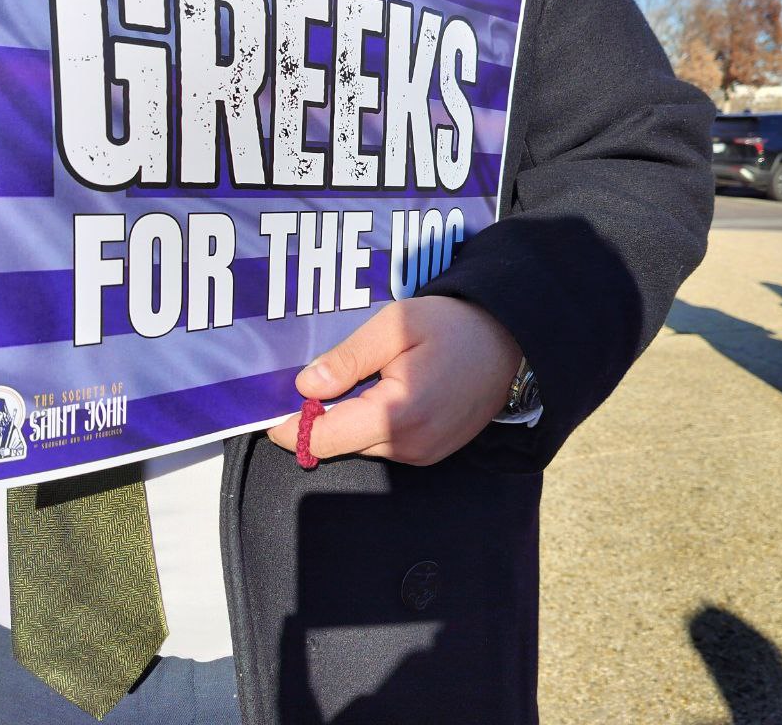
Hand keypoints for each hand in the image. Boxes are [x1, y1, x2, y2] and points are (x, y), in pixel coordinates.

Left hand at [267, 296, 521, 465]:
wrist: (512, 341)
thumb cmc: (454, 326)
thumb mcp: (394, 326)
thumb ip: (347, 359)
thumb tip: (305, 385)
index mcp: (397, 415)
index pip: (325, 438)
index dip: (292, 428)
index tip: (270, 416)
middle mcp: (410, 445)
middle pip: (340, 444)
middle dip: (321, 419)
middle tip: (315, 382)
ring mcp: (424, 454)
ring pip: (362, 445)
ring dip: (349, 419)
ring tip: (359, 379)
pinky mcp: (432, 453)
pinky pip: (386, 444)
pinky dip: (373, 423)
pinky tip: (383, 391)